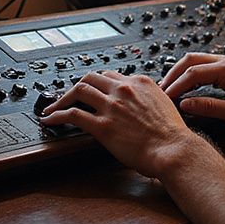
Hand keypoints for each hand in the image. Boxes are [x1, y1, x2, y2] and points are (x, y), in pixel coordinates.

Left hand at [40, 70, 201, 177]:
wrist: (173, 148)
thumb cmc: (171, 133)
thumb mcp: (163, 104)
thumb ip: (147, 99)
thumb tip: (141, 104)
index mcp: (140, 82)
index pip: (111, 75)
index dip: (98, 83)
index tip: (93, 91)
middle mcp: (124, 89)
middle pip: (91, 77)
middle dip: (77, 86)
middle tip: (69, 96)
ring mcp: (112, 106)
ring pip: (79, 90)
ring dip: (62, 98)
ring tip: (54, 107)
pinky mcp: (103, 125)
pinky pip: (73, 115)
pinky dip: (58, 115)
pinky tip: (51, 119)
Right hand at [161, 54, 224, 132]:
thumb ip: (209, 107)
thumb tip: (185, 105)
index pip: (193, 73)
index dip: (175, 86)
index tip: (164, 99)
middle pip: (192, 59)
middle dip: (173, 74)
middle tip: (160, 90)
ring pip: (199, 60)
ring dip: (182, 72)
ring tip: (170, 88)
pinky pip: (208, 66)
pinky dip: (194, 74)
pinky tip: (188, 86)